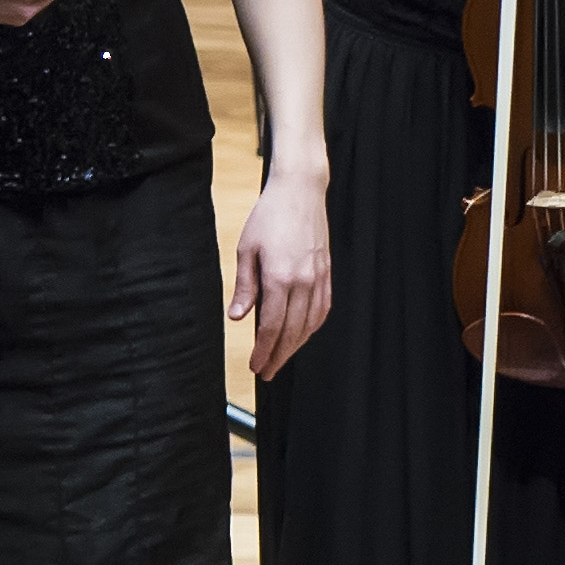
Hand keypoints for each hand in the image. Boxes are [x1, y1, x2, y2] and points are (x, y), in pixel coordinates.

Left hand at [235, 164, 333, 379]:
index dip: (263, 350)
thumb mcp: (246, 250)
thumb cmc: (269, 217)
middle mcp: (303, 282)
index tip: (255, 365)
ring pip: (310, 323)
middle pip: (292, 331)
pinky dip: (313, 326)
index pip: (271, 326)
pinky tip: (303, 333)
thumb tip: (237, 317)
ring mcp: (319, 278)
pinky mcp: (327, 272)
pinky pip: (323, 308)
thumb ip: (244, 287)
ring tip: (282, 357)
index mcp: (280, 277)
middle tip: (266, 372)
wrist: (300, 192)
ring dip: (296, 345)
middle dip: (279, 355)